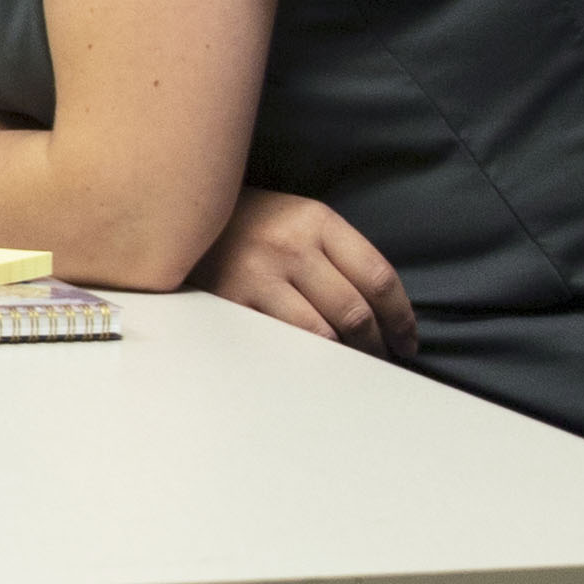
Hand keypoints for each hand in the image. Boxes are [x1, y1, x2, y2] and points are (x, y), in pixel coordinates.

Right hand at [195, 189, 418, 355]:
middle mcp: (290, 246)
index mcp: (316, 220)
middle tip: (382, 361)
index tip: (407, 340)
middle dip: (376, 345)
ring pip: (320, 334)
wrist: (175, 214)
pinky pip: (278, 343)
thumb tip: (377, 310)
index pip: (377, 276)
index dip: (401, 317)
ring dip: (342, 358)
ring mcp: (257, 276)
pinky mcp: (229, 302)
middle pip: (353, 311)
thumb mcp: (296, 218)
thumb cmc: (246, 222)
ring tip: (351, 369)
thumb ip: (336, 253)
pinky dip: (301, 359)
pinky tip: (311, 366)